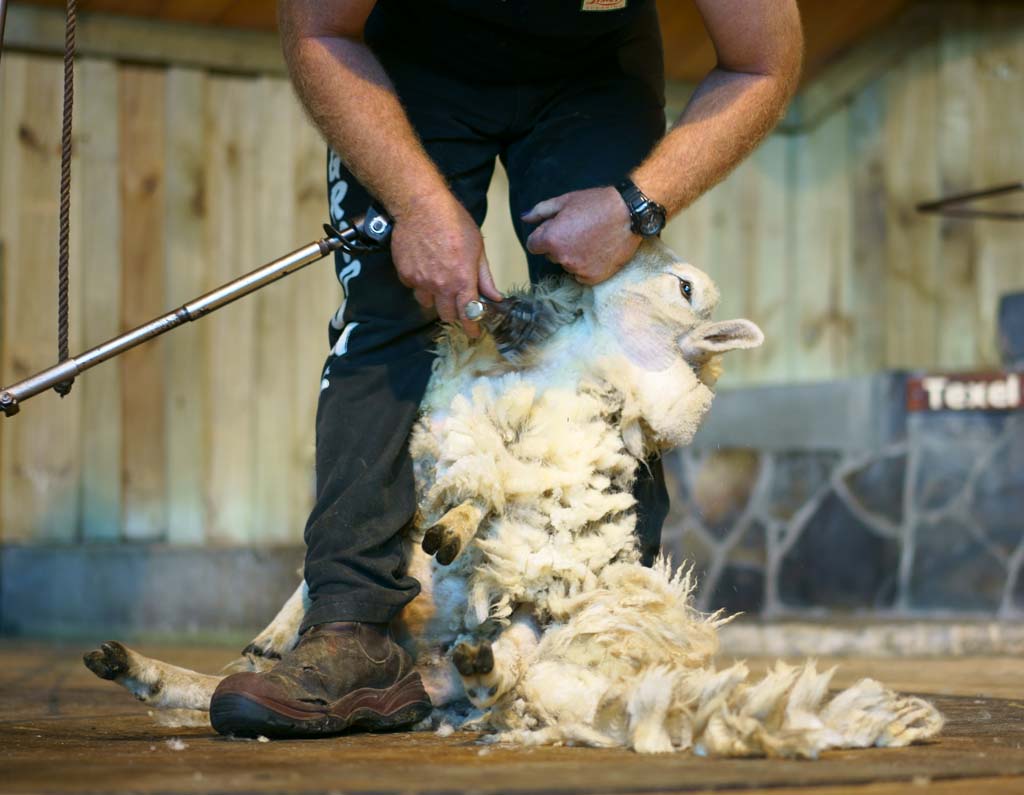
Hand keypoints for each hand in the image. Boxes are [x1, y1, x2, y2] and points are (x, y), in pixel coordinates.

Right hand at [391, 191, 502, 335]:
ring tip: (439, 283)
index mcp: (462, 280)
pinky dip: (420, 284)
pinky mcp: (405, 275)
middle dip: (454, 313)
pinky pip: (414, 288)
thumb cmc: (453, 222)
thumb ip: (484, 277)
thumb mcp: (477, 248)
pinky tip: (425, 268)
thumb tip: (494, 296)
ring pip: (428, 304)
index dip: (472, 328)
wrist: (421, 206)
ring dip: (435, 299)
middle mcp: (441, 286)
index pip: (468, 314)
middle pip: (446, 315)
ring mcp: (421, 282)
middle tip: (458, 304)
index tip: (474, 334)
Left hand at [523, 187, 641, 284]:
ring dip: (573, 255)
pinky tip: (598, 251)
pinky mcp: (593, 278)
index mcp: (551, 239)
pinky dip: (587, 266)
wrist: (629, 214)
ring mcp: (577, 269)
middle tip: (579, 230)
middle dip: (559, 244)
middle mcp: (562, 257)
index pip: (533, 245)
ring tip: (591, 239)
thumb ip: (540, 211)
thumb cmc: (596, 204)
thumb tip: (524, 218)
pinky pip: (581, 274)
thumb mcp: (565, 201)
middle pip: (551, 255)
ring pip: (567, 264)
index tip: (559, 228)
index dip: (544, 235)